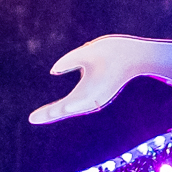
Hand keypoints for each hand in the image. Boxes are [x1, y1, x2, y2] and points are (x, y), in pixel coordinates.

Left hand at [29, 36, 147, 124]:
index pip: (61, 107)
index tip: (31, 119)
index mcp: (86, 93)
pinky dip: (72, 105)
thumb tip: (52, 71)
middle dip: (49, 114)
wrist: (140, 56)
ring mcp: (98, 98)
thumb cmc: (114, 52)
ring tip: (44, 115)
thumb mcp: (86, 52)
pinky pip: (83, 101)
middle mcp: (92, 100)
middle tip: (32, 119)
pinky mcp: (102, 93)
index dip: (46, 113)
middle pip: (66, 110)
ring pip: (75, 107)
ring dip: (60, 111)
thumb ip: (68, 61)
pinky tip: (65, 106)